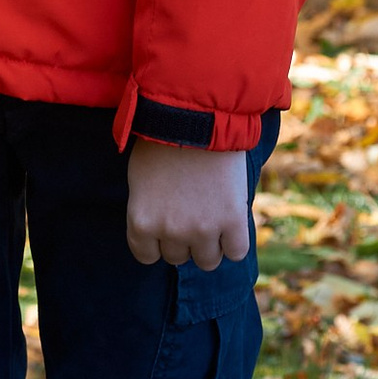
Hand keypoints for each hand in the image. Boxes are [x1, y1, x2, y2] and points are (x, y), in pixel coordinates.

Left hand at [125, 141, 252, 269]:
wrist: (196, 117)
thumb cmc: (162, 141)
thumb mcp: (140, 179)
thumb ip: (148, 209)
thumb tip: (159, 229)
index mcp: (141, 222)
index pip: (147, 255)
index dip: (158, 241)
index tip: (166, 226)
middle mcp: (170, 231)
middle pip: (178, 258)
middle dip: (184, 239)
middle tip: (191, 213)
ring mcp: (202, 229)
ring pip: (207, 261)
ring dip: (210, 244)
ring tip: (212, 218)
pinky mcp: (232, 221)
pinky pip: (236, 252)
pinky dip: (235, 242)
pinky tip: (231, 222)